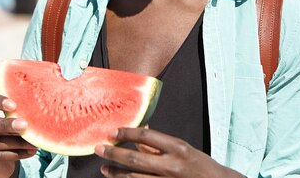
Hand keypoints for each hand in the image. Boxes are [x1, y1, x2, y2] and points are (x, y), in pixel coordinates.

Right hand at [0, 93, 36, 177]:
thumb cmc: (4, 137)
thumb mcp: (7, 126)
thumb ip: (13, 115)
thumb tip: (34, 107)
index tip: (14, 105)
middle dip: (5, 124)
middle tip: (24, 125)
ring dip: (18, 142)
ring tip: (34, 142)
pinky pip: (0, 156)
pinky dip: (18, 153)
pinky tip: (31, 151)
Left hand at [94, 127, 243, 177]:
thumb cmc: (200, 165)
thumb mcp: (183, 148)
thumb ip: (160, 142)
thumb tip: (142, 128)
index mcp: (177, 148)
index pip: (146, 136)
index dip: (126, 133)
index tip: (112, 132)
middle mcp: (171, 165)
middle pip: (135, 158)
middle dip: (114, 153)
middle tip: (99, 148)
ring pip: (135, 177)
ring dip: (116, 172)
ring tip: (104, 168)